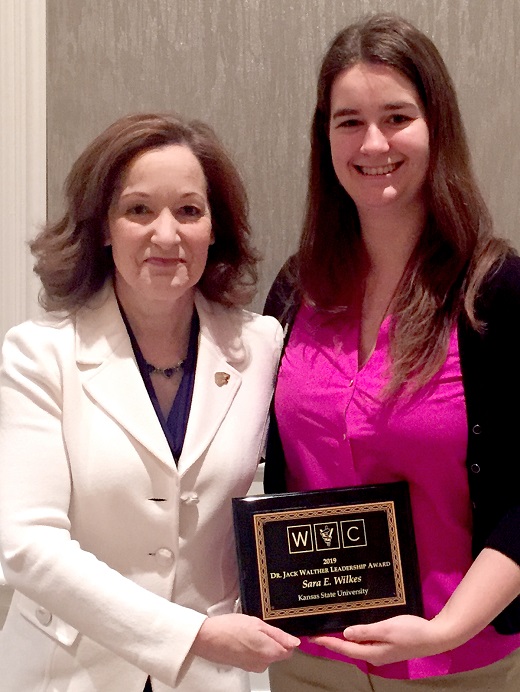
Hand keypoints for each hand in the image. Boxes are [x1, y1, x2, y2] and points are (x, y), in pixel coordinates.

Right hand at [190, 613, 299, 672]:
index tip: (277, 630)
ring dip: (263, 644)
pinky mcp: (244, 666)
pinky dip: (253, 648)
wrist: (208, 638)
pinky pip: (256, 657)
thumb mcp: (257, 624)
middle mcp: (263, 664)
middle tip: (259, 627)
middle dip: (273, 641)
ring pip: (267, 655)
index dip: (285, 639)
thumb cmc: (230, 629)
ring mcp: (253, 667)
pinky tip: (243, 638)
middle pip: (278, 653)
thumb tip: (294, 642)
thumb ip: (278, 635)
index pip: (289, 650)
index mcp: (269, 653)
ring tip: (248, 631)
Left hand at [309, 615, 453, 665]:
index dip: (327, 642)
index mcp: (372, 653)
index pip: (344, 648)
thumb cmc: (411, 631)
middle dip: (331, 641)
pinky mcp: (387, 646)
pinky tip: (352, 629)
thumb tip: (345, 634)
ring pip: (356, 646)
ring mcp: (381, 652)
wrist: (434, 637)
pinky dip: (355, 636)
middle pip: (348, 649)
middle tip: (316, 632)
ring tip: (329, 629)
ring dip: (343, 638)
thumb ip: (365, 631)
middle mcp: (374, 656)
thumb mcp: (386, 628)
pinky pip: (366, 642)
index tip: (311, 638)